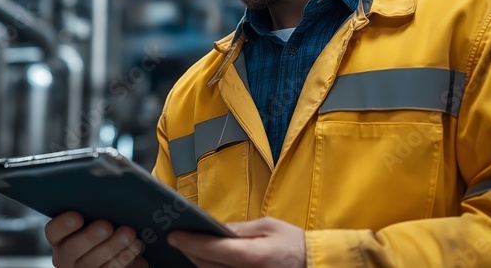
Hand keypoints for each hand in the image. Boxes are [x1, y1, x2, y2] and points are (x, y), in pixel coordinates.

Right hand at [45, 212, 147, 267]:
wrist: (123, 250)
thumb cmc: (108, 224)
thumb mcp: (98, 215)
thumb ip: (97, 205)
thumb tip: (108, 186)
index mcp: (60, 237)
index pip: (53, 231)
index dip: (63, 225)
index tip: (78, 216)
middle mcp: (66, 255)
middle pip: (72, 248)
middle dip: (90, 237)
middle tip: (107, 226)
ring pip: (92, 262)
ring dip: (112, 246)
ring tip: (128, 234)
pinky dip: (124, 257)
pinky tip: (135, 245)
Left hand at [167, 217, 305, 267]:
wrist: (316, 265)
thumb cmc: (294, 243)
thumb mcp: (268, 227)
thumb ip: (239, 229)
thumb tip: (215, 228)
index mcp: (251, 256)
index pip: (209, 249)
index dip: (188, 242)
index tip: (174, 235)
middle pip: (205, 265)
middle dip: (190, 252)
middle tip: (180, 239)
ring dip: (199, 263)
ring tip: (193, 250)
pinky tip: (209, 261)